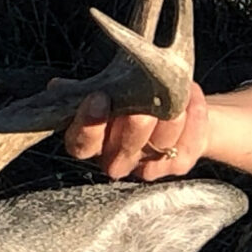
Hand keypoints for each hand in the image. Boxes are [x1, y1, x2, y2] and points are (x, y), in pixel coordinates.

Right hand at [61, 81, 208, 181]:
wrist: (175, 103)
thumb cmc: (131, 96)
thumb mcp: (106, 89)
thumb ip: (84, 89)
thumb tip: (57, 87)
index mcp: (92, 143)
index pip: (81, 144)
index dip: (89, 124)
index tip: (99, 97)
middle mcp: (118, 160)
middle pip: (122, 152)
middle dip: (133, 127)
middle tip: (143, 104)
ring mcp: (149, 165)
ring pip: (159, 147)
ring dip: (169, 120)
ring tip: (176, 95)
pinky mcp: (179, 163)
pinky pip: (188, 142)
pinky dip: (194, 116)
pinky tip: (192, 96)